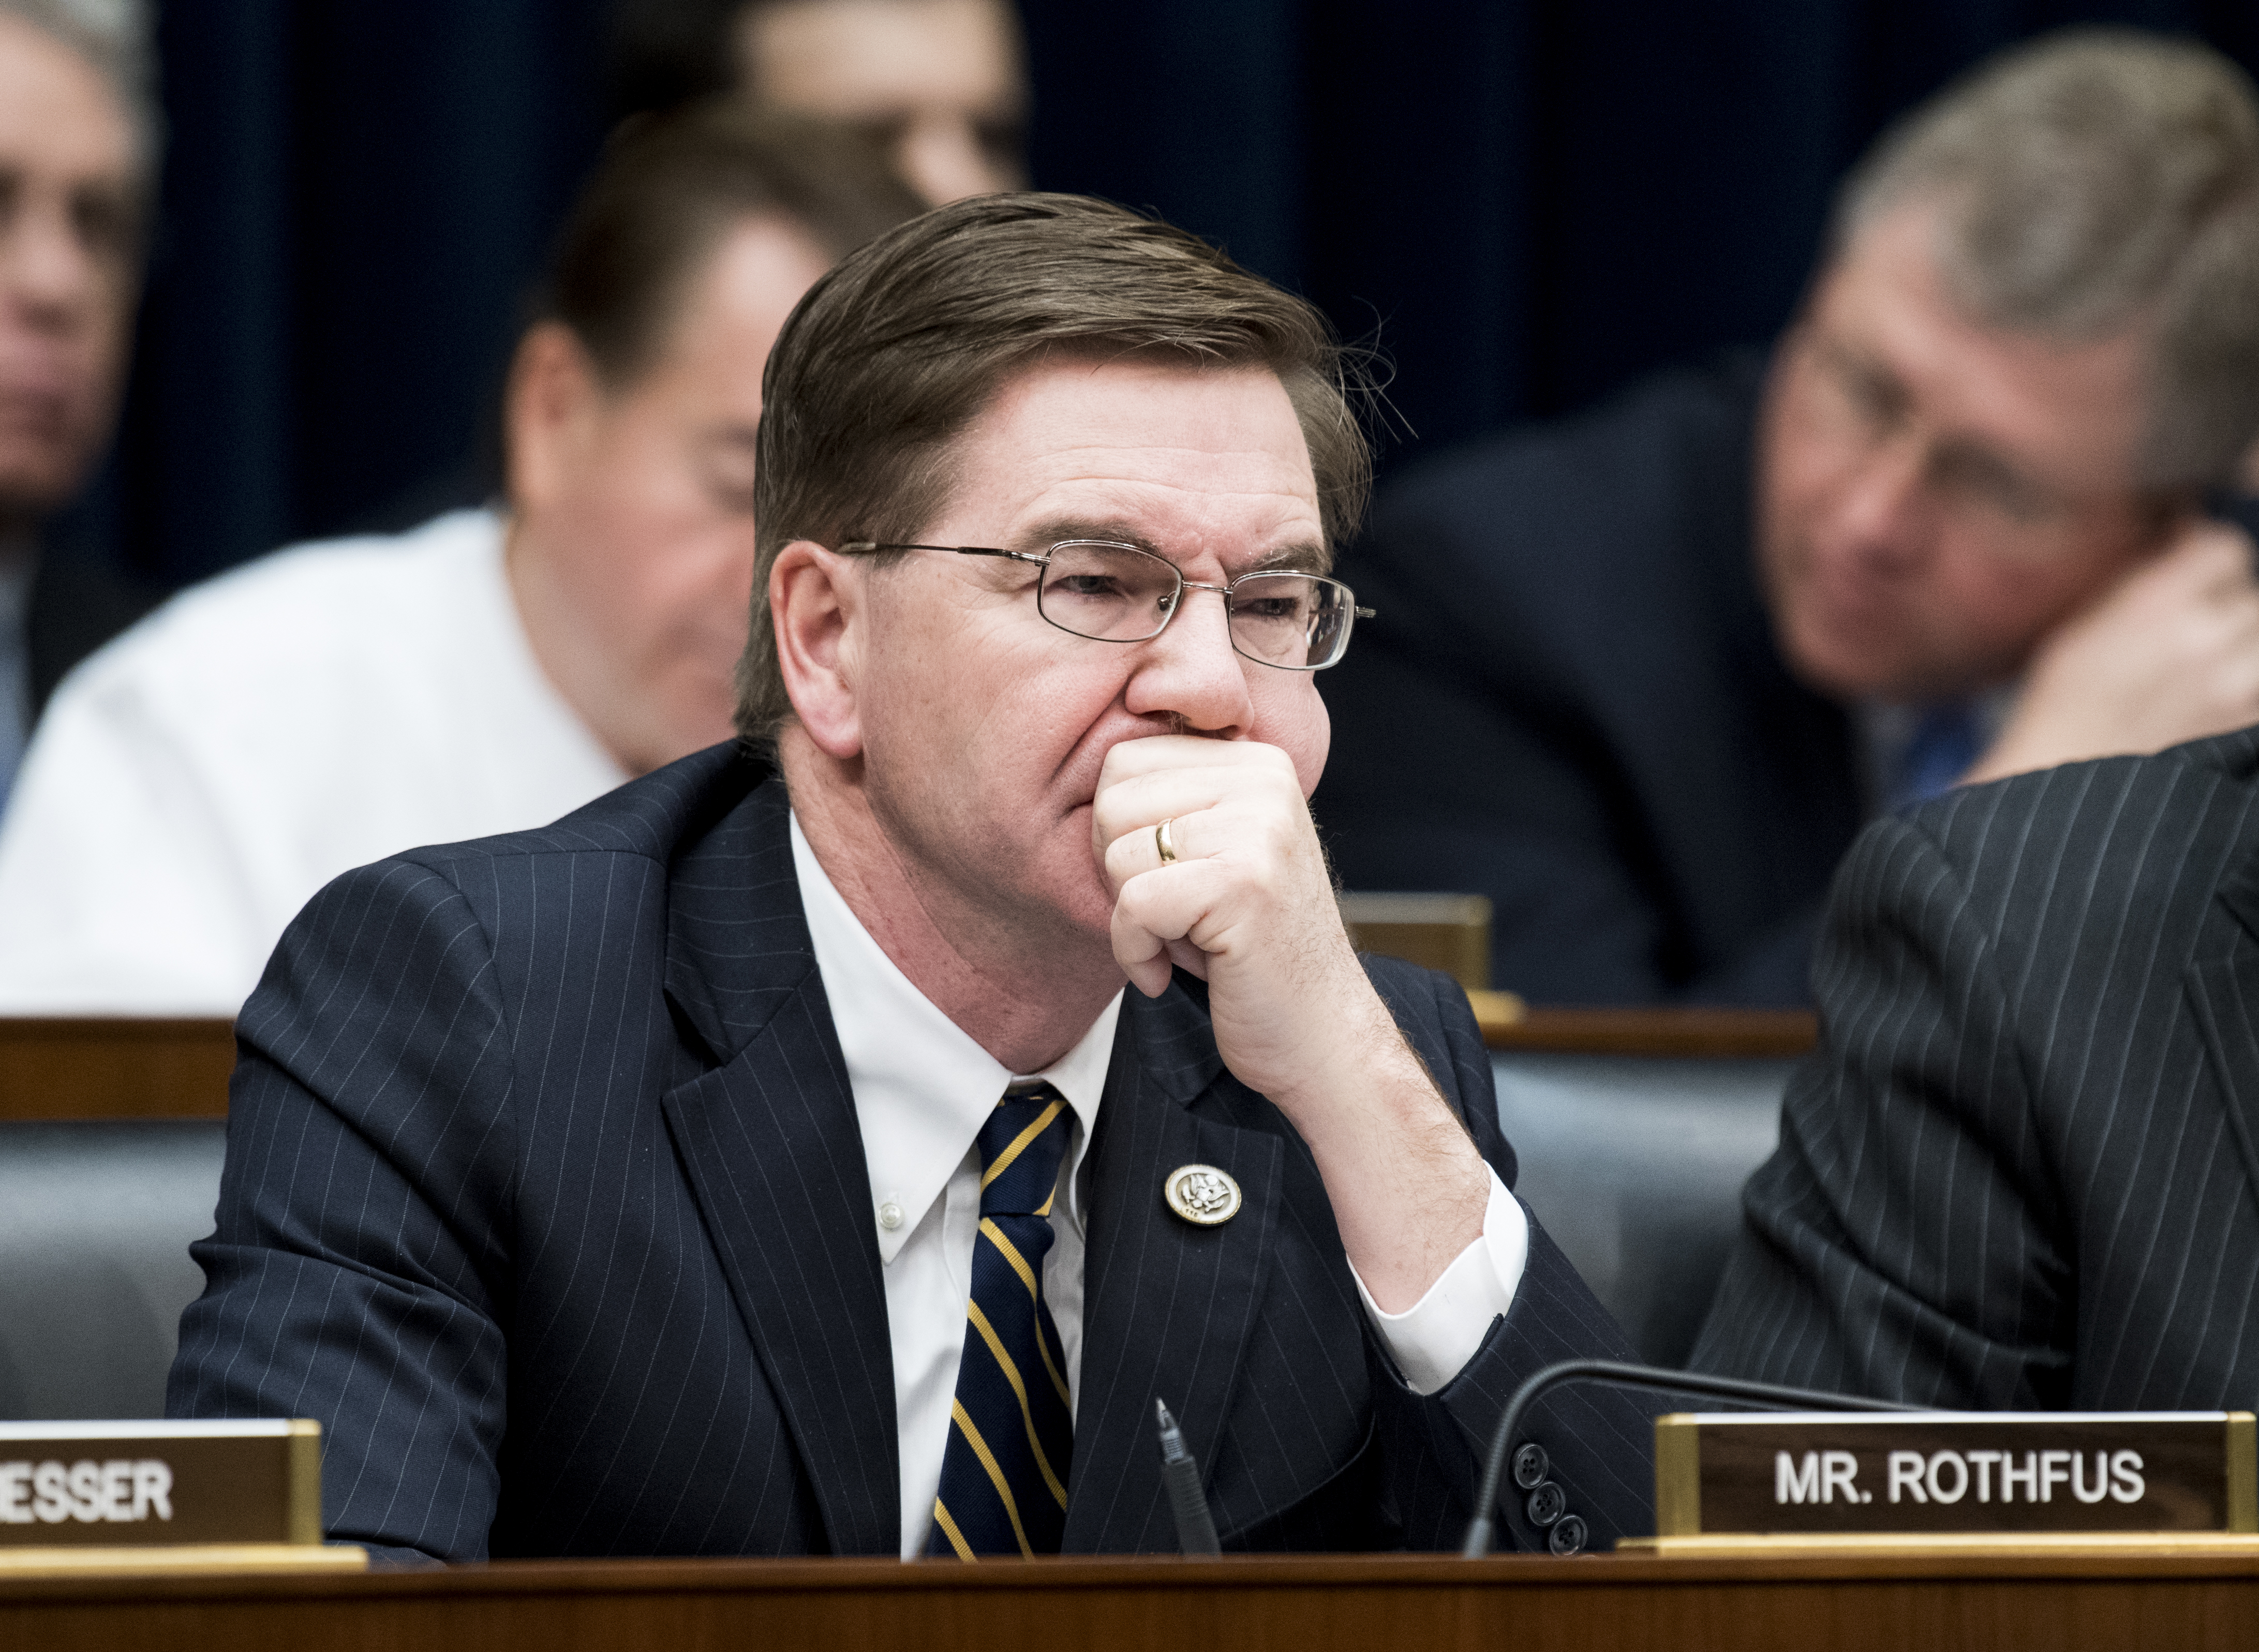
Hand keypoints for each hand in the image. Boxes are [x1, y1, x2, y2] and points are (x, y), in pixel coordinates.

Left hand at [1092, 735, 1486, 1308]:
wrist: (1322, 1036)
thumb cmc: (1250, 952)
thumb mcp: (1216, 853)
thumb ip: (1172, 802)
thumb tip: (1092, 761)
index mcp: (1255, 762)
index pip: (1124, 757)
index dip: (1119, 831)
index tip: (1163, 879)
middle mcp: (1263, 780)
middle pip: (1112, 798)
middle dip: (1116, 870)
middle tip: (1168, 916)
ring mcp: (1259, 829)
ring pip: (1116, 851)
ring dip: (1129, 916)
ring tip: (1183, 940)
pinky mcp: (1243, 884)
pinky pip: (1131, 904)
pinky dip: (1134, 952)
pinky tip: (1169, 971)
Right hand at [1968, 522, 2258, 784]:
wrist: (2064, 787)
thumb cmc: (2060, 710)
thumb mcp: (2080, 629)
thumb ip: (2138, 586)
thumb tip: (2181, 540)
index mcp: (2156, 606)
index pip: (2225, 549)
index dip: (2207, 553)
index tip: (2192, 561)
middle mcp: (2204, 641)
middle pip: (2250, 594)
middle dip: (2225, 601)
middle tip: (2193, 618)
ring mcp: (2232, 687)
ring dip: (2243, 641)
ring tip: (2209, 656)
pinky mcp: (2244, 727)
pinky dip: (2245, 681)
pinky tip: (2214, 691)